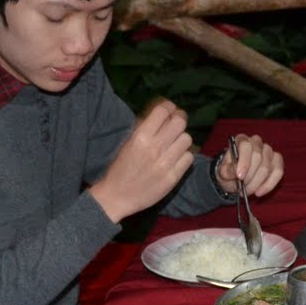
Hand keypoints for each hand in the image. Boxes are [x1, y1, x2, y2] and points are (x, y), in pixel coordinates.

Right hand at [89, 99, 195, 222]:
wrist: (117, 196)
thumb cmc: (121, 168)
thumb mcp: (129, 143)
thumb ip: (145, 128)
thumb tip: (164, 112)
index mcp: (140, 137)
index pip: (163, 111)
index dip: (169, 108)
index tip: (171, 111)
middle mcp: (154, 148)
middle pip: (179, 122)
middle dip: (178, 122)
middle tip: (176, 126)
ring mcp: (165, 163)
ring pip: (187, 139)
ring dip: (182, 140)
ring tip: (175, 145)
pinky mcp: (172, 177)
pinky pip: (189, 158)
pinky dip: (184, 156)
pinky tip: (176, 159)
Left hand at [214, 134, 284, 197]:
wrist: (236, 178)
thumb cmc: (230, 171)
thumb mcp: (223, 172)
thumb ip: (226, 171)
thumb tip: (234, 172)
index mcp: (241, 140)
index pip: (246, 146)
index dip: (244, 162)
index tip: (240, 176)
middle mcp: (256, 142)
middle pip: (258, 157)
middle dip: (249, 176)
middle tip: (242, 187)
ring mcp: (268, 150)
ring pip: (267, 166)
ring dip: (257, 182)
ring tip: (247, 191)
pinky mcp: (277, 160)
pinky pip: (278, 172)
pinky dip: (269, 184)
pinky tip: (259, 192)